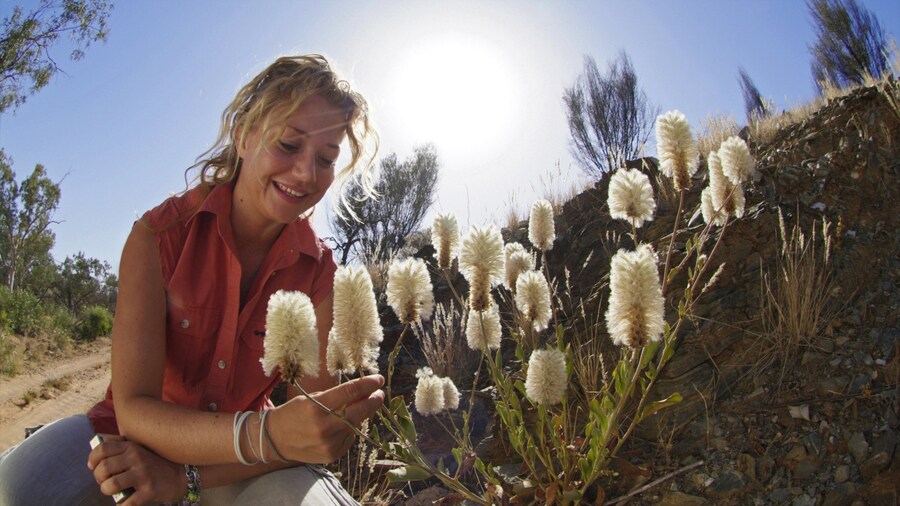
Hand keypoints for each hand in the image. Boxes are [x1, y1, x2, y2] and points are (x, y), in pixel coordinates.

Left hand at [87, 435, 186, 504]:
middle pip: (103, 468)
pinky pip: (126, 503)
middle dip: (98, 478)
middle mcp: (136, 458)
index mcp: (132, 447)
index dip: (92, 459)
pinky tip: (124, 503)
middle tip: (104, 481)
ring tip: (112, 491)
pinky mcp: (149, 491)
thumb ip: (120, 444)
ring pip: (111, 485)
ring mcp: (143, 475)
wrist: (182, 474)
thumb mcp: (140, 447)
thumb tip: (97, 442)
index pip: (102, 449)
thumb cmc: (156, 462)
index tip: (92, 467)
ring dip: (107, 490)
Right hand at [270, 374, 384, 463]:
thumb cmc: (294, 413)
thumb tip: (362, 393)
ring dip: (363, 414)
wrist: (275, 440)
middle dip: (374, 400)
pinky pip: (349, 438)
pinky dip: (351, 429)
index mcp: (316, 407)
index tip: (378, 379)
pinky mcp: (332, 455)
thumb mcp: (310, 398)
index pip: (350, 392)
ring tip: (365, 405)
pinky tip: (347, 423)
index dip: (367, 384)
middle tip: (380, 393)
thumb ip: (334, 397)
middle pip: (359, 410)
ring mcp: (329, 443)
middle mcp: (324, 427)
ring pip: (356, 425)